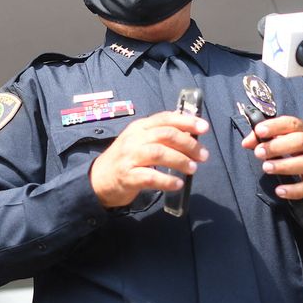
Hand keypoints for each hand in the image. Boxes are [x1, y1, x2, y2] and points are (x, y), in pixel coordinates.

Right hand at [89, 111, 208, 208]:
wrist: (98, 180)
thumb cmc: (125, 160)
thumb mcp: (140, 142)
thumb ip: (160, 136)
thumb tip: (190, 136)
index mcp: (139, 128)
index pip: (165, 118)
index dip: (186, 122)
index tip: (204, 128)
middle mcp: (134, 139)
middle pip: (165, 135)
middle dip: (188, 144)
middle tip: (203, 155)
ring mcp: (129, 158)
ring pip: (158, 153)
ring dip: (180, 160)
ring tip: (193, 168)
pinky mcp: (127, 177)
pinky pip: (150, 176)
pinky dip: (167, 180)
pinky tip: (178, 184)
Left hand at [242, 116, 302, 199]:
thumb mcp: (292, 135)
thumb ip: (267, 137)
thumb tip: (247, 142)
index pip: (292, 123)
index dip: (275, 126)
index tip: (259, 130)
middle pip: (300, 142)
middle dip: (278, 147)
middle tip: (259, 152)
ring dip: (285, 166)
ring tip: (267, 168)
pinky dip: (295, 191)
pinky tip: (280, 191)